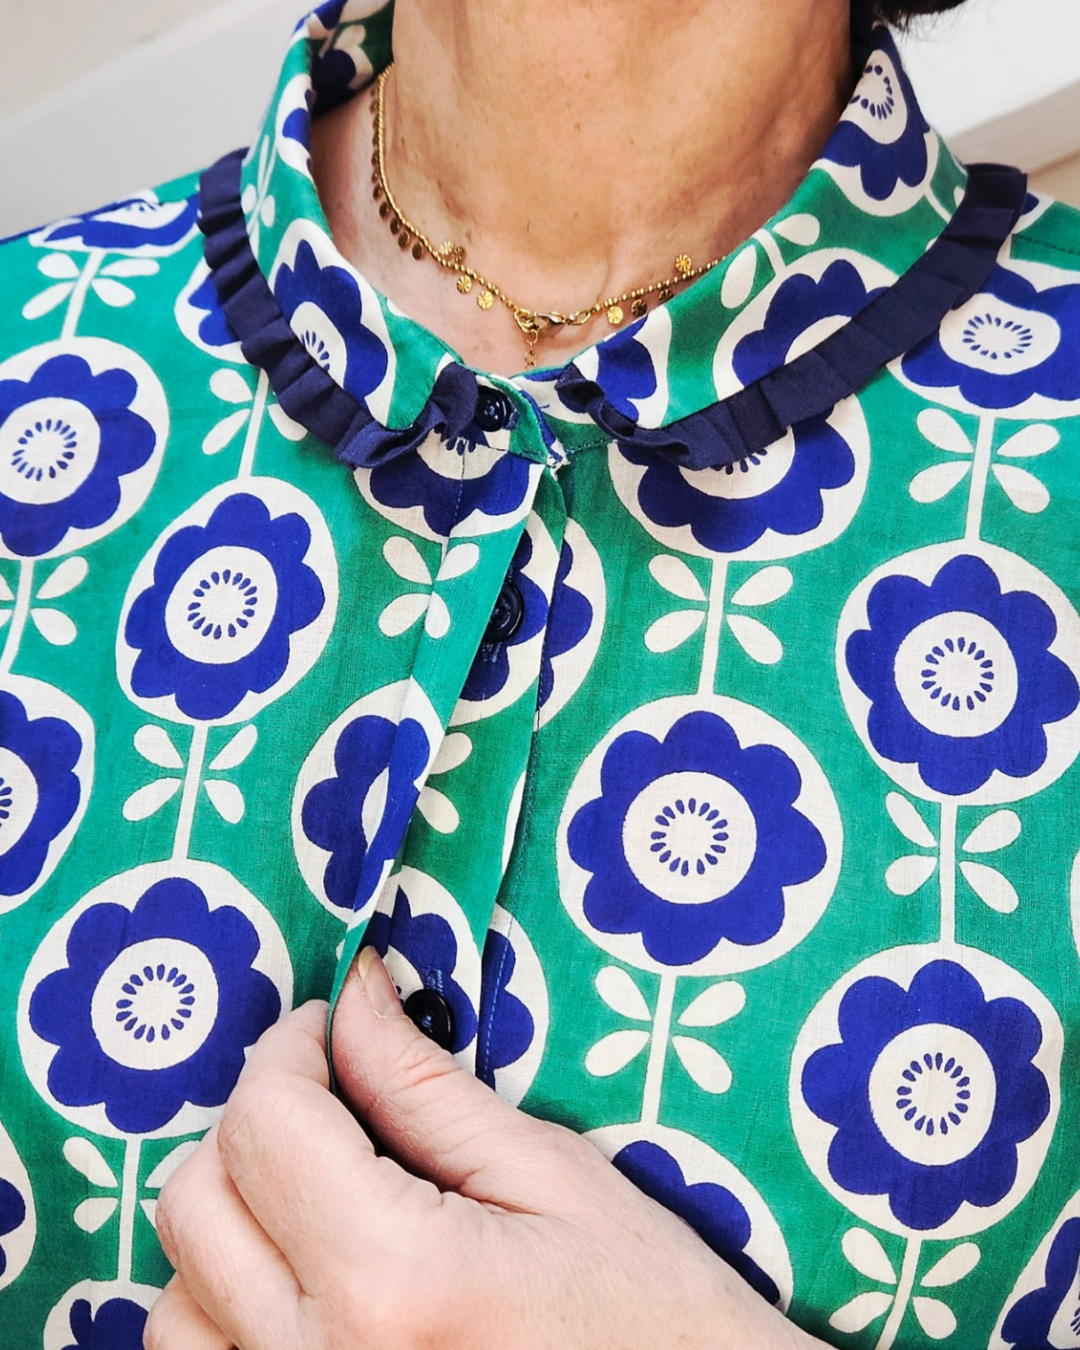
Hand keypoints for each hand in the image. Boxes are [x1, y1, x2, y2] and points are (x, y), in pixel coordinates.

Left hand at [146, 950, 815, 1349]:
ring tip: (320, 1189)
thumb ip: (427, 1089)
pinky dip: (224, 1300)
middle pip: (196, 1198)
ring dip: (231, 1215)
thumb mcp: (554, 1178)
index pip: (264, 1120)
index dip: (289, 1047)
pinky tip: (306, 1271)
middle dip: (257, 1118)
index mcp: (392, 1280)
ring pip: (174, 1291)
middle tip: (333, 1094)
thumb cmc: (649, 1314)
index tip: (330, 1025)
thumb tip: (353, 995)